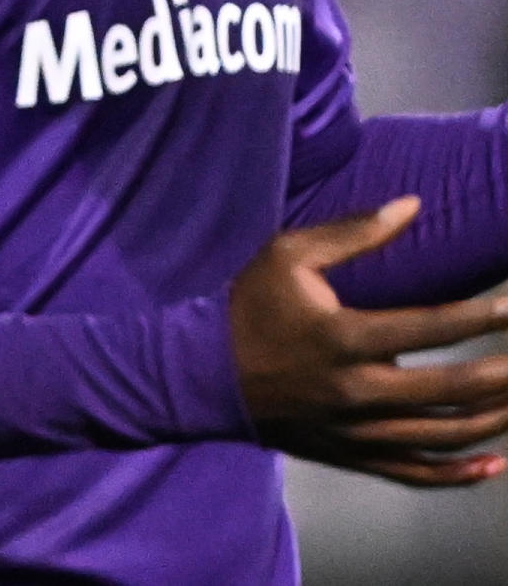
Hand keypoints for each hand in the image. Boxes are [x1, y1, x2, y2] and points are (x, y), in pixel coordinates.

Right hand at [232, 199, 507, 487]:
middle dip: (503, 374)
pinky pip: (417, 474)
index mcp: (342, 336)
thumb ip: (354, 232)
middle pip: (452, 389)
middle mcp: (355, 390)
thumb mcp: (288, 254)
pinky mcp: (351, 455)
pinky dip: (460, 474)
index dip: (482, 316)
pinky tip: (493, 463)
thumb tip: (412, 205)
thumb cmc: (248, 305)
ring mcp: (356, 430)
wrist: (200, 374)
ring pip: (444, 435)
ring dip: (494, 419)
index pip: (432, 326)